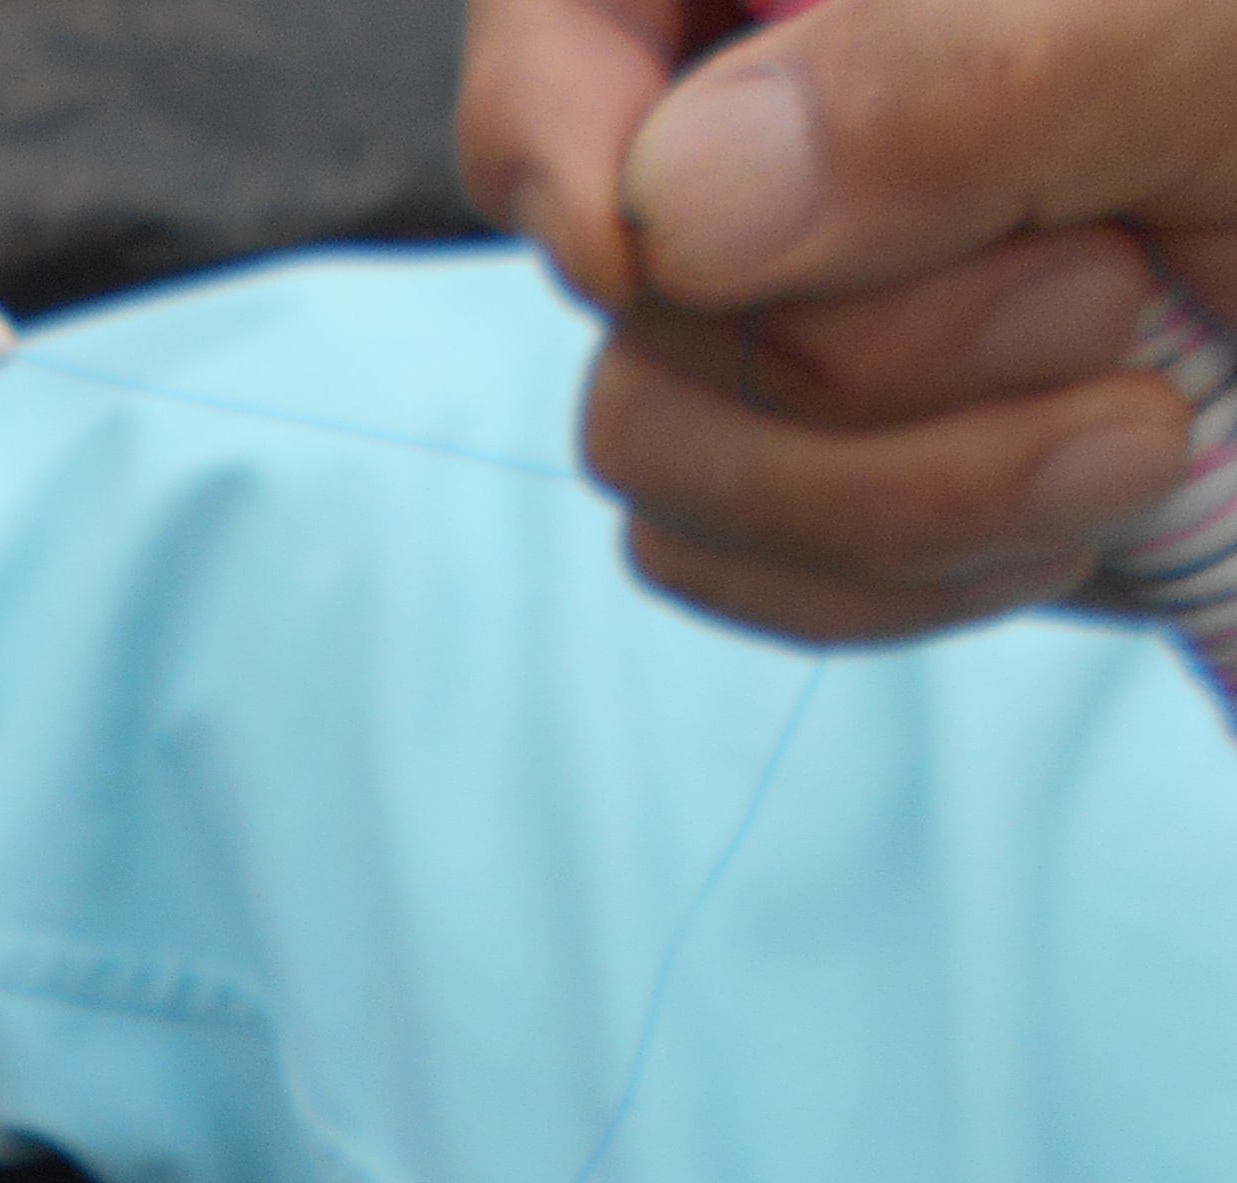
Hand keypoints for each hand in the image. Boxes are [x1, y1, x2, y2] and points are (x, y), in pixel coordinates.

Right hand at [462, 0, 1236, 638]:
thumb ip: (964, 77)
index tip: (651, 245)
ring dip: (903, 493)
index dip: (558, 132)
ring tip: (1143, 428)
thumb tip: (670, 211)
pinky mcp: (799, 473)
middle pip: (622, 268)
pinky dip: (894, 581)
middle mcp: (767, 112)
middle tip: (1114, 305)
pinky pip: (705, 563)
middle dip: (861, 350)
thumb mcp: (1222, 47)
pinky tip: (1077, 508)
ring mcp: (773, 302)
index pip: (559, 14)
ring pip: (647, 440)